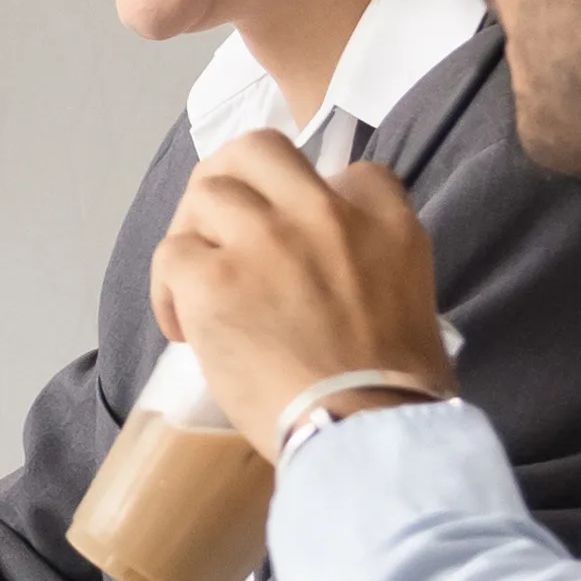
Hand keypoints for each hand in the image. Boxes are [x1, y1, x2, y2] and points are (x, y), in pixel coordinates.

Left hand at [151, 135, 450, 436]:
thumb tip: (325, 265)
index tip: (295, 238)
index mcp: (382, 216)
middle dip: (231, 181)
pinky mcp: (213, 279)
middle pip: (257, 151)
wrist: (366, 430)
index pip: (342, 171)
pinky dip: (167, 290)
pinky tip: (184, 327)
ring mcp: (265, 238)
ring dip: (195, 236)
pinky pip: (170, 255)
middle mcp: (322, 210)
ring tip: (198, 286)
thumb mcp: (413, 295)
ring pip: (205, 193)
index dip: (309, 200)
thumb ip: (368, 257)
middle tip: (219, 227)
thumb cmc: (395, 388)